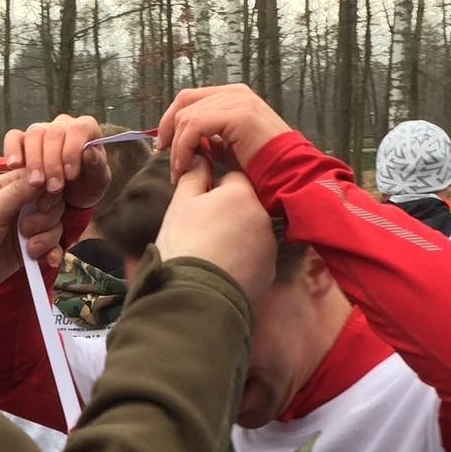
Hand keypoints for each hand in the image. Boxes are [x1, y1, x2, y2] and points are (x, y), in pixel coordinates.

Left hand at [0, 168, 64, 293]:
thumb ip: (18, 192)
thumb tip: (44, 174)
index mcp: (7, 188)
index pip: (40, 179)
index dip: (48, 190)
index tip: (43, 204)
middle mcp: (19, 206)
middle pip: (52, 204)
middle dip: (45, 218)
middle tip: (26, 230)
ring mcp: (25, 228)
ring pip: (54, 226)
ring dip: (47, 238)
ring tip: (29, 249)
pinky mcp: (28, 249)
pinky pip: (51, 247)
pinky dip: (52, 253)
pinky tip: (45, 261)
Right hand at [4, 114, 110, 210]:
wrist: (69, 198)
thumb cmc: (86, 185)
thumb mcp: (98, 182)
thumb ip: (97, 166)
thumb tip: (89, 151)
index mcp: (85, 129)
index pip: (78, 129)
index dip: (73, 151)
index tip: (71, 175)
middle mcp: (62, 125)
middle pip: (53, 133)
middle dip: (53, 162)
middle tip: (54, 188)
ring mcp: (41, 131)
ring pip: (34, 134)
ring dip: (35, 161)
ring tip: (37, 184)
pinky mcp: (22, 141)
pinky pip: (13, 137)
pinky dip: (12, 150)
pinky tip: (14, 166)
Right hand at [154, 158, 276, 302]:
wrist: (194, 292)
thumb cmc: (185, 242)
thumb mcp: (181, 203)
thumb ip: (193, 176)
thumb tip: (200, 159)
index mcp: (242, 194)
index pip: (232, 180)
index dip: (213, 192)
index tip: (199, 209)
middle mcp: (263, 216)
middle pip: (245, 207)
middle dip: (228, 215)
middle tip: (203, 233)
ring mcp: (269, 246)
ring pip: (252, 233)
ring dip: (237, 238)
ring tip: (213, 255)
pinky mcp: (269, 272)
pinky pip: (256, 259)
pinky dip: (243, 262)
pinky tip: (224, 270)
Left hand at [156, 84, 291, 180]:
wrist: (288, 174)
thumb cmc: (261, 167)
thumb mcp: (228, 148)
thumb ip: (207, 139)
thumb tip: (181, 143)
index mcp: (233, 96)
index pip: (189, 98)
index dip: (170, 120)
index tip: (163, 146)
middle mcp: (235, 93)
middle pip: (184, 102)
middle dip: (169, 132)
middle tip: (167, 160)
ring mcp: (238, 100)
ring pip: (187, 116)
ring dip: (177, 147)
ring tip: (179, 172)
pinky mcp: (239, 114)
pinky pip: (196, 126)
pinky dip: (184, 147)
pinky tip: (186, 166)